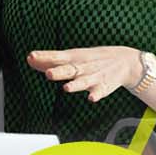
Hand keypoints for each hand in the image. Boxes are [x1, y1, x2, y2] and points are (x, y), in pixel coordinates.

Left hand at [29, 47, 143, 102]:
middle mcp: (82, 67)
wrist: (125, 61)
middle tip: (48, 73)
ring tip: (67, 88)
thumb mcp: (72, 57)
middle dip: (59, 72)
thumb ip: (50, 60)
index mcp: (73, 58)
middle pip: (69, 70)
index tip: (31, 56)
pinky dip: (96, 95)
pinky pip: (100, 92)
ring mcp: (94, 77)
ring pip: (84, 82)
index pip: (56, 57)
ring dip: (76, 85)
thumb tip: (29, 59)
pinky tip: (91, 98)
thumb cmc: (91, 60)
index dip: (44, 57)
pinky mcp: (104, 87)